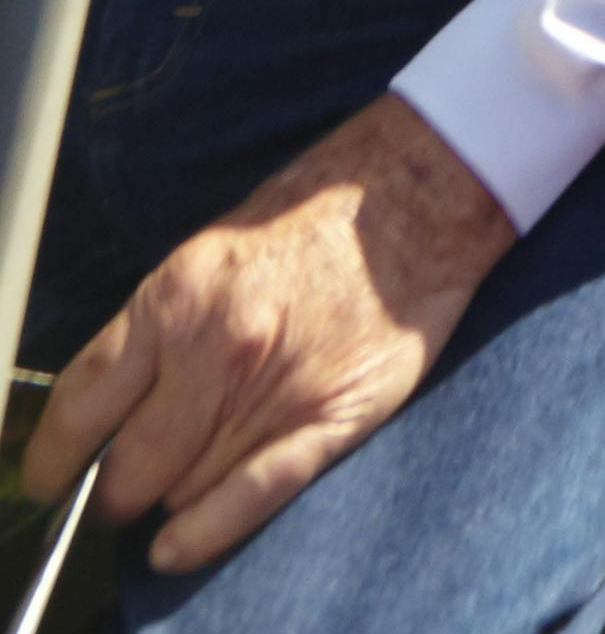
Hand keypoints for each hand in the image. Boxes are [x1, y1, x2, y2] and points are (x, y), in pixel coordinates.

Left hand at [30, 91, 512, 570]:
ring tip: (197, 454)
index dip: (53, 458)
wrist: (418, 197)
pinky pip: (249, 499)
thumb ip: (153, 335)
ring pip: (182, 490)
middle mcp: (218, 346)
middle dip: (114, 487)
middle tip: (119, 484)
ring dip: (175, 489)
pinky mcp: (328, 419)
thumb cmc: (308, 219)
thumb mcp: (207, 253)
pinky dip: (203, 534)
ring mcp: (274, 389)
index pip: (82, 408)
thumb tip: (100, 419)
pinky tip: (174, 544)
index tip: (48, 478)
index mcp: (177, 294)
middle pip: (128, 467)